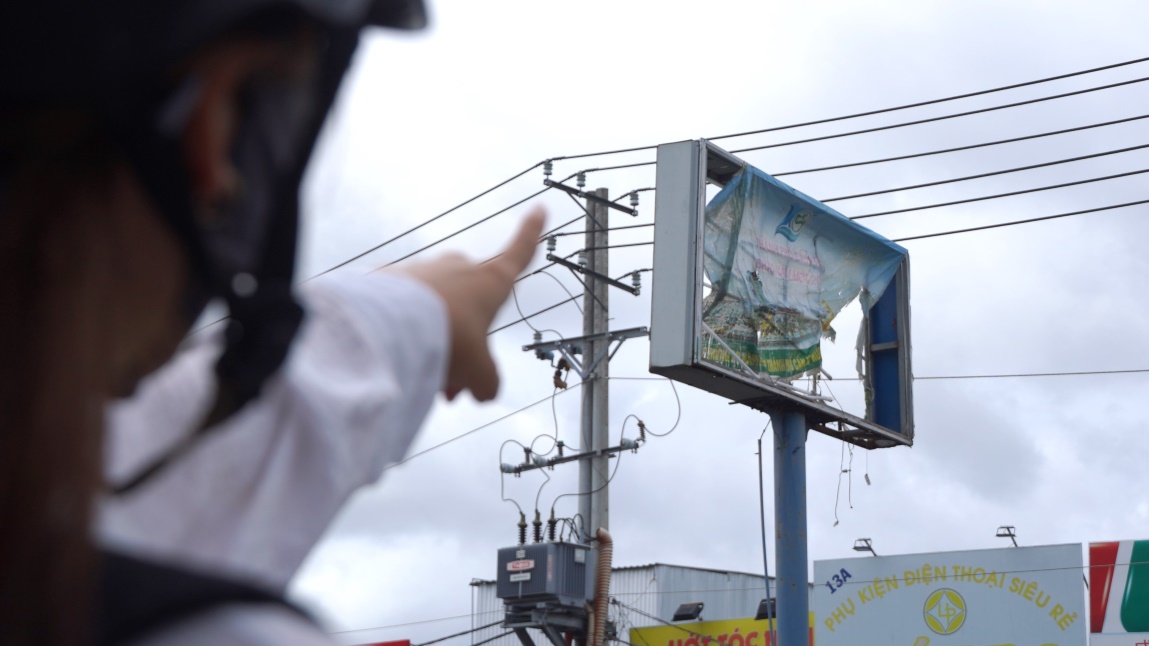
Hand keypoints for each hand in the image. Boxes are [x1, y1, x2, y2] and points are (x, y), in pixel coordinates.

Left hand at [397, 207, 546, 400]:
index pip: (519, 252)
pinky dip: (405, 332)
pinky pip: (403, 308)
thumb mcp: (480, 373)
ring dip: (434, 342)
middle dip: (466, 340)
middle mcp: (459, 268)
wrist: (391, 322)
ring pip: (434, 311)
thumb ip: (488, 382)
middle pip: (470, 304)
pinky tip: (397, 358)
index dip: (531, 232)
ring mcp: (423, 270)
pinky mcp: (390, 279)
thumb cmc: (448, 341)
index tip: (538, 208)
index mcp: (491, 280)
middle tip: (455, 382)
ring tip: (423, 379)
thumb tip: (481, 390)